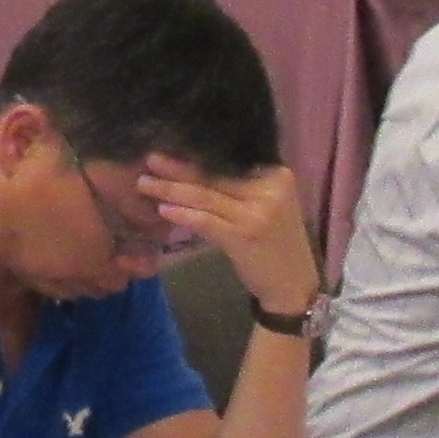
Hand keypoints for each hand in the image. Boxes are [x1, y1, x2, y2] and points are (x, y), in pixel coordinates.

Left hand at [147, 155, 316, 318]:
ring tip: (145, 184)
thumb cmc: (276, 245)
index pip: (228, 162)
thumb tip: (198, 171)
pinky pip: (206, 220)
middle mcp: (269, 188)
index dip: (195, 157)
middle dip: (177, 168)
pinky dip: (183, 214)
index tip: (169, 152)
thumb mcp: (266, 207)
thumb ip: (241, 188)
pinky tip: (163, 210)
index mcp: (276, 175)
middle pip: (214, 175)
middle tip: (149, 160)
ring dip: (171, 189)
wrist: (294, 285)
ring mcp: (258, 212)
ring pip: (205, 195)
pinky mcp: (245, 236)